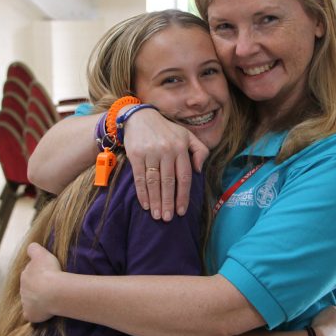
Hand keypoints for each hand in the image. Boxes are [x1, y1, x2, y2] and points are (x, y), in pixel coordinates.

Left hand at [19, 242, 60, 323]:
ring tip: (51, 300)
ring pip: (30, 301)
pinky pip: (32, 314)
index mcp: (25, 275)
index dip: (38, 275)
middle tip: (50, 288)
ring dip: (37, 300)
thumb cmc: (49, 271)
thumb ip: (34, 249)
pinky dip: (36, 313)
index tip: (47, 275)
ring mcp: (25, 302)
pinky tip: (45, 312)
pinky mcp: (30, 314)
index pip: (29, 274)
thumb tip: (30, 247)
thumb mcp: (41, 253)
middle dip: (36, 288)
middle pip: (28, 288)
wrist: (53, 291)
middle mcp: (22, 289)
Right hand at [122, 107, 208, 221]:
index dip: (183, 196)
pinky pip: (139, 177)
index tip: (182, 211)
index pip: (184, 176)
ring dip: (155, 201)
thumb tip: (199, 170)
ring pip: (154, 182)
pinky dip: (142, 193)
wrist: (139, 117)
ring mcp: (150, 152)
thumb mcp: (187, 135)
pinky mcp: (136, 155)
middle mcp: (166, 150)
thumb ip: (200, 150)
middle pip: (168, 182)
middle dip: (168, 202)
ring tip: (157, 216)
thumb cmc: (166, 130)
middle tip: (168, 218)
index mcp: (181, 147)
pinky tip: (145, 204)